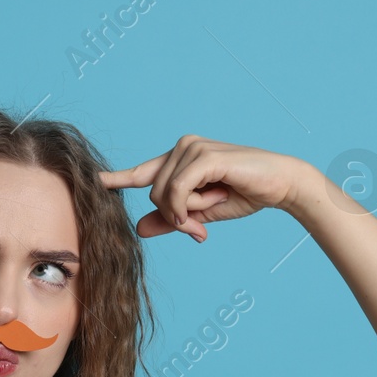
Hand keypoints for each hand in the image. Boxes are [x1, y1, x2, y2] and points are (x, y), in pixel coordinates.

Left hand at [99, 135, 318, 242]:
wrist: (281, 185)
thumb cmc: (243, 194)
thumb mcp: (200, 213)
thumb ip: (171, 219)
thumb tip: (138, 229)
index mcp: (179, 158)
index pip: (142, 172)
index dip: (118, 179)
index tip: (95, 182)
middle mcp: (182, 147)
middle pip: (152, 194)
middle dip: (175, 215)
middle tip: (202, 221)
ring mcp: (191, 148)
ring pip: (163, 194)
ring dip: (188, 210)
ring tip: (218, 199)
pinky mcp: (203, 156)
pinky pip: (177, 191)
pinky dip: (189, 205)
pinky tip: (214, 200)